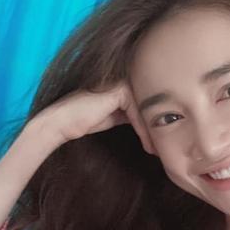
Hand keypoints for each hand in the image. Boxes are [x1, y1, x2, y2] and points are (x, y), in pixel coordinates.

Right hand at [28, 83, 154, 153]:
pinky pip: (138, 113)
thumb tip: (153, 123)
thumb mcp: (116, 116)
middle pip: (150, 106)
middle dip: (157, 128)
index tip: (161, 143)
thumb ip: (132, 114)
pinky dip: (144, 130)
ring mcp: (123, 83)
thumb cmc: (87, 120)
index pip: (148, 105)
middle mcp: (126, 80)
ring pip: (147, 110)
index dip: (155, 124)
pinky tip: (147, 145)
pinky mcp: (120, 91)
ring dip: (153, 131)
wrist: (64, 121)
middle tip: (165, 147)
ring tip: (157, 149)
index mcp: (125, 84)